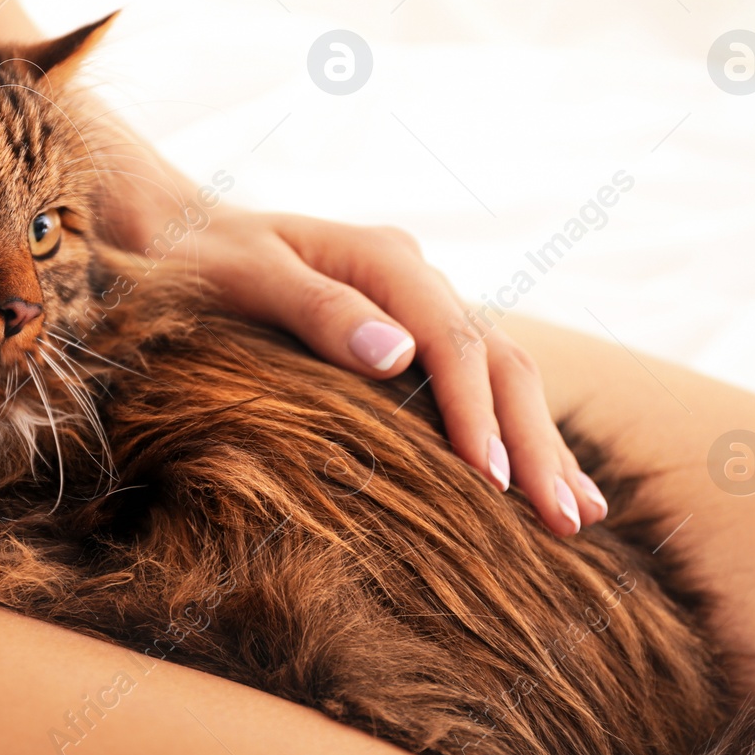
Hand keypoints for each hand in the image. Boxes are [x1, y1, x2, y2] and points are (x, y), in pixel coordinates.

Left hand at [154, 207, 607, 536]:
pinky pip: (479, 385)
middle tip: (562, 521)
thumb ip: (316, 309)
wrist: (176, 233)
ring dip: (540, 444)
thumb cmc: (196, 260)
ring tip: (578, 517)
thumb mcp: (242, 277)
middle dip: (533, 442)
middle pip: (497, 360)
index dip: (476, 412)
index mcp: (382, 259)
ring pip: (503, 376)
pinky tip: (548, 479)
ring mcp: (419, 308)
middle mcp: (415, 278)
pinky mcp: (412, 337)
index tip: (494, 481)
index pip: (452, 340)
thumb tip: (396, 355)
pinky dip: (516, 433)